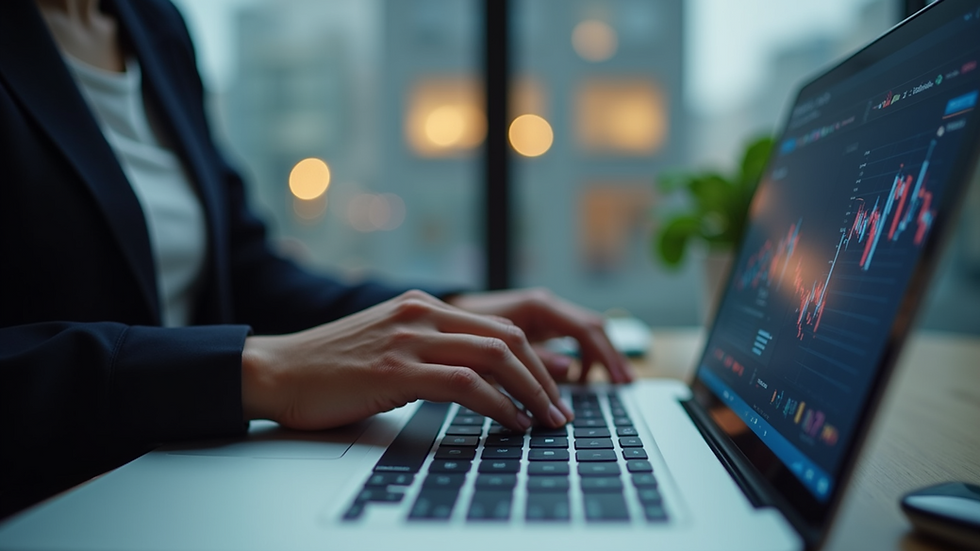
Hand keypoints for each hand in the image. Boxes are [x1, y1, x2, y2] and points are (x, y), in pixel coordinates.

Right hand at [241, 290, 573, 430]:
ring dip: (530, 392)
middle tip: (560, 410)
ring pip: (494, 357)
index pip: (498, 326)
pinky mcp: (396, 369)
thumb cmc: (329, 367)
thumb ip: (429, 348)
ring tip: (547, 421)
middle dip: (543, 377)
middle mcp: (421, 313)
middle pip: (506, 338)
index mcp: (422, 305)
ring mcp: (409, 338)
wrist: (276, 370)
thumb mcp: (388, 343)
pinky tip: (512, 423)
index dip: (535, 359)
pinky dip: (498, 405)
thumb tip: (476, 378)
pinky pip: (465, 384)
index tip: (552, 389)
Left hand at [447, 288, 633, 382]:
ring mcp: (542, 313)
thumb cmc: (457, 337)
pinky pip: (571, 336)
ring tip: (612, 384)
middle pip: (592, 327)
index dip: (602, 358)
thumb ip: (526, 361)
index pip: (584, 331)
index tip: (614, 383)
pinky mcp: (537, 323)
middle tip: (624, 384)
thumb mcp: (488, 355)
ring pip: (584, 330)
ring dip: (600, 356)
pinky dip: (582, 355)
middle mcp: (543, 305)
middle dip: (609, 356)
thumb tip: (567, 373)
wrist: (433, 321)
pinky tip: (581, 378)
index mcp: (535, 307)